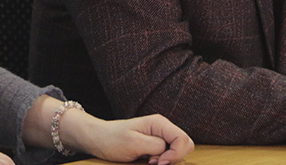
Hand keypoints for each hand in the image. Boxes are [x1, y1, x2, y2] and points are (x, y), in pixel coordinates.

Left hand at [67, 112, 194, 164]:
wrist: (99, 139)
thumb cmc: (113, 139)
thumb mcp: (134, 143)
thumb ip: (155, 146)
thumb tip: (168, 153)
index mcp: (159, 123)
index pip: (182, 139)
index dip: (175, 155)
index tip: (158, 163)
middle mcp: (163, 128)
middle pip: (186, 144)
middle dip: (175, 157)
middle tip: (155, 163)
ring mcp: (161, 136)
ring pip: (179, 150)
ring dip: (169, 159)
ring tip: (150, 162)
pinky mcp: (156, 145)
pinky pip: (169, 154)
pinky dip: (164, 161)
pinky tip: (150, 162)